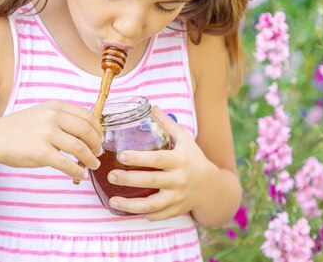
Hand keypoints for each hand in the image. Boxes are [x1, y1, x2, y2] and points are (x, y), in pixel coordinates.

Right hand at [0, 101, 102, 180]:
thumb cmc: (21, 128)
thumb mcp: (43, 113)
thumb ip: (63, 118)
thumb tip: (90, 132)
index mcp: (56, 106)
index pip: (88, 116)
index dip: (98, 130)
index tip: (101, 139)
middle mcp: (53, 117)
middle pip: (87, 131)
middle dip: (97, 145)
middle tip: (99, 154)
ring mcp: (46, 134)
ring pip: (80, 148)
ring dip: (91, 159)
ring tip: (93, 165)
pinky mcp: (40, 153)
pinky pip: (67, 164)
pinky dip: (77, 171)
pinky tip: (81, 175)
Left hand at [106, 106, 216, 220]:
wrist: (211, 186)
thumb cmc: (194, 158)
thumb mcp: (185, 139)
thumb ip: (168, 124)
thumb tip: (152, 107)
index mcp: (180, 160)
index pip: (157, 159)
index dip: (139, 158)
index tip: (121, 156)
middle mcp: (179, 179)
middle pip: (151, 181)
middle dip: (128, 179)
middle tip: (110, 175)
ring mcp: (178, 197)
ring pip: (152, 205)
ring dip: (130, 205)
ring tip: (112, 200)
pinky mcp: (176, 210)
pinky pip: (157, 215)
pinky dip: (142, 214)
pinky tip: (127, 210)